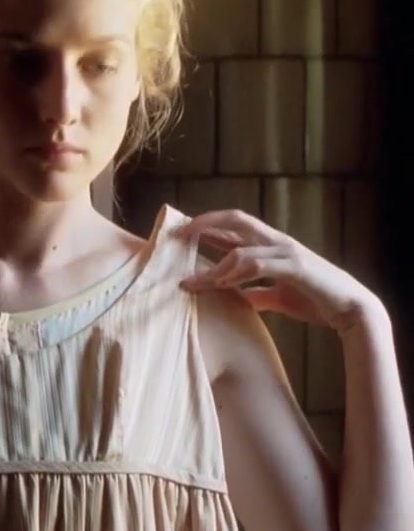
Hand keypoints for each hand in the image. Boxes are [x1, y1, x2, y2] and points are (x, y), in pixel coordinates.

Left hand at [177, 208, 382, 331]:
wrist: (352, 311)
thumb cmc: (316, 301)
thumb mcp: (278, 298)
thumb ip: (256, 293)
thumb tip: (236, 299)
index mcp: (273, 246)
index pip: (236, 227)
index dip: (208, 226)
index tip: (182, 233)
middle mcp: (278, 242)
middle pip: (237, 219)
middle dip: (205, 223)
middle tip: (179, 235)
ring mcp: (288, 251)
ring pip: (240, 247)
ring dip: (213, 265)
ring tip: (192, 282)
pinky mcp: (296, 267)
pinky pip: (257, 265)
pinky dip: (235, 273)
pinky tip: (221, 285)